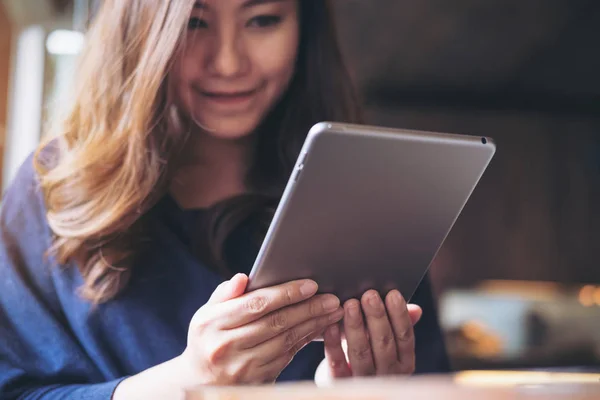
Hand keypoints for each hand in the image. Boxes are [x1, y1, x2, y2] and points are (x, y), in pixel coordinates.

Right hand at [181, 274, 343, 385]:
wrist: (200, 380)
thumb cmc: (209, 337)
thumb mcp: (207, 313)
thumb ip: (225, 294)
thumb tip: (243, 278)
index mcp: (212, 323)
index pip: (256, 304)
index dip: (286, 293)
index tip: (311, 285)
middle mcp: (225, 346)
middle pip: (276, 322)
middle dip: (308, 308)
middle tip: (332, 298)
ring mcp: (242, 367)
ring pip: (286, 341)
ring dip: (313, 325)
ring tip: (333, 312)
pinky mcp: (257, 380)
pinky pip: (288, 357)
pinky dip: (306, 341)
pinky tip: (320, 329)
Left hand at [317, 290, 421, 381]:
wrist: (347, 388)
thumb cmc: (371, 355)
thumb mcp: (389, 344)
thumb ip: (399, 326)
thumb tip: (416, 309)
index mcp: (404, 363)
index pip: (405, 337)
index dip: (400, 315)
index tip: (393, 293)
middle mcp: (387, 374)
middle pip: (384, 344)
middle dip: (377, 317)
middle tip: (369, 295)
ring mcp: (364, 381)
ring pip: (361, 353)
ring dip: (356, 326)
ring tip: (350, 304)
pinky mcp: (340, 382)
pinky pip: (337, 362)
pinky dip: (334, 343)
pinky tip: (331, 325)